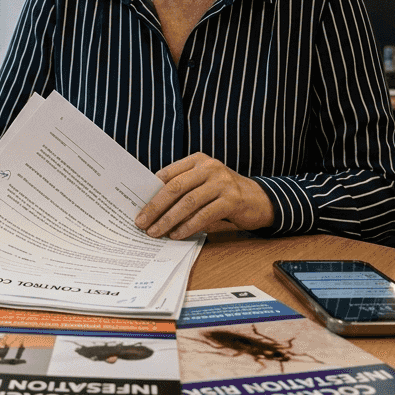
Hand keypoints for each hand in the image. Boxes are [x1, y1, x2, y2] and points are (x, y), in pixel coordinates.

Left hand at [134, 153, 274, 238]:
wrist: (258, 199)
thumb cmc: (223, 193)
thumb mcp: (203, 184)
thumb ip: (183, 188)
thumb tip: (151, 206)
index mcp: (197, 160)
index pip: (168, 174)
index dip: (150, 191)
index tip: (136, 206)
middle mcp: (210, 167)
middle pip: (175, 187)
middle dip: (155, 207)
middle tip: (141, 222)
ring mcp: (222, 182)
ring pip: (188, 202)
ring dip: (169, 219)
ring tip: (156, 232)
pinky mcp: (232, 200)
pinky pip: (205, 214)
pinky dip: (188, 226)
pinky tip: (177, 235)